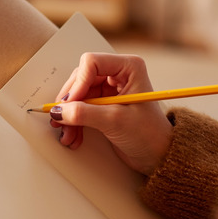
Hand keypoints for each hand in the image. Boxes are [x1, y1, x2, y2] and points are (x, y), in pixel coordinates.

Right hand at [50, 53, 172, 174]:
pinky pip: (80, 108)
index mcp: (128, 68)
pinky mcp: (103, 105)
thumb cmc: (150, 134)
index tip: (70, 103)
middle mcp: (117, 74)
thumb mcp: (115, 121)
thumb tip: (59, 111)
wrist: (158, 155)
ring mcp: (109, 90)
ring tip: (67, 133)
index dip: (78, 83)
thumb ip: (85, 114)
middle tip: (61, 119)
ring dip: (69, 115)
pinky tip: (73, 135)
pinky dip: (74, 121)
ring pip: (77, 95)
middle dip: (70, 102)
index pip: (92, 63)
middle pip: (80, 79)